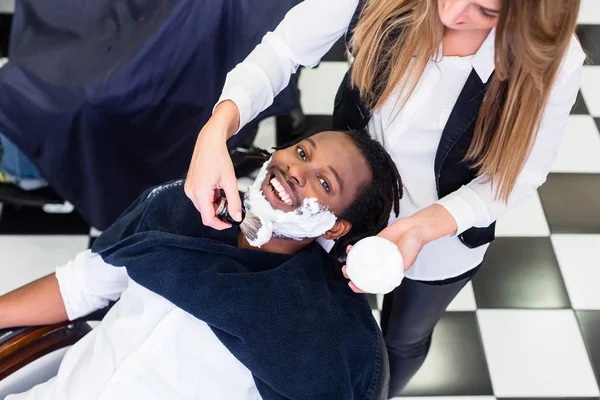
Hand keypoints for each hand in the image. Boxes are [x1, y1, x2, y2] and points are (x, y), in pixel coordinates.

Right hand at [185, 101, 241, 229]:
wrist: (209, 142)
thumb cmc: (219, 158)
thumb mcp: (230, 181)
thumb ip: (234, 201)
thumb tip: (237, 217)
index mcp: (200, 193)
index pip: (208, 219)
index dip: (220, 225)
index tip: (230, 223)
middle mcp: (191, 192)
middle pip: (205, 213)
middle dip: (219, 213)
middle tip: (231, 205)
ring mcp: (189, 189)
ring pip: (203, 207)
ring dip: (215, 206)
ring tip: (225, 193)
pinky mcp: (189, 186)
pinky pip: (200, 199)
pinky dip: (210, 199)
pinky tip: (218, 190)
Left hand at [342, 218, 425, 293]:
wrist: (413, 228)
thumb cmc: (413, 245)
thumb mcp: (407, 259)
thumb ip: (398, 267)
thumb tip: (389, 276)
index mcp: (388, 273)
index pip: (372, 284)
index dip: (361, 287)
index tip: (352, 285)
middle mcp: (381, 265)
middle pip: (363, 273)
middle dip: (352, 275)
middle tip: (346, 271)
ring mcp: (376, 255)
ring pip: (360, 262)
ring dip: (351, 263)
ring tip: (346, 262)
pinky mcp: (373, 244)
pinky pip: (361, 248)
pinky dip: (354, 249)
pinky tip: (350, 248)